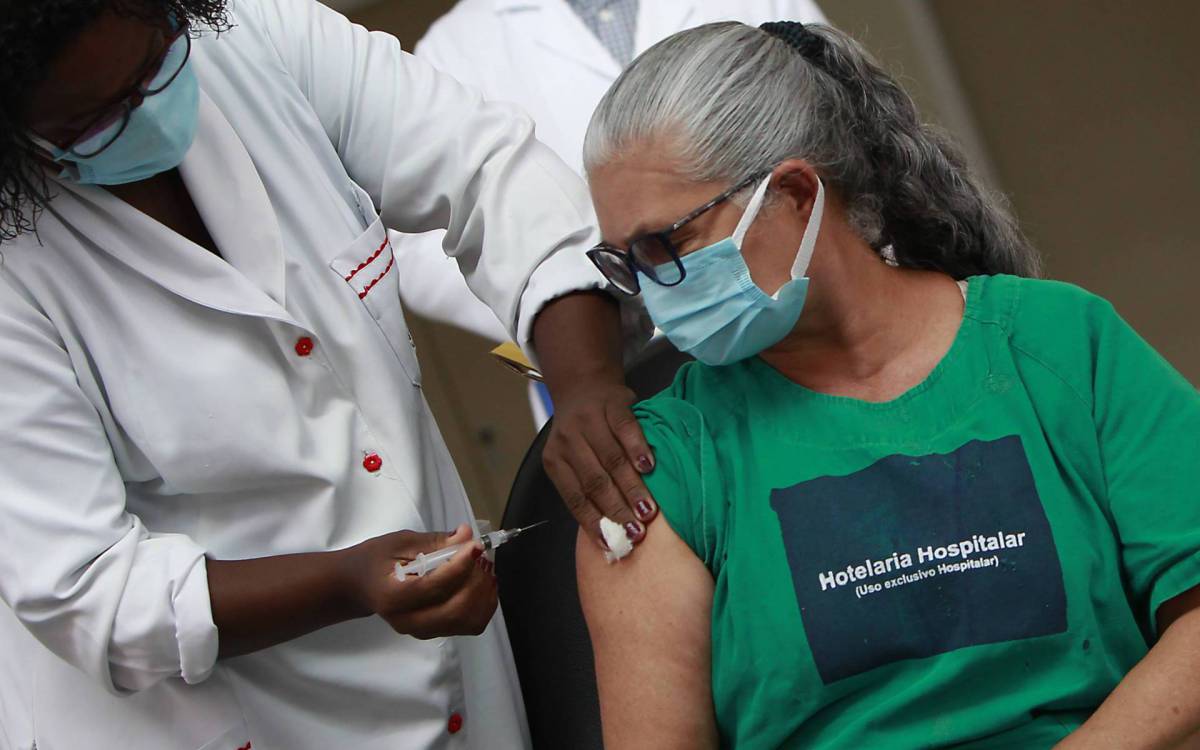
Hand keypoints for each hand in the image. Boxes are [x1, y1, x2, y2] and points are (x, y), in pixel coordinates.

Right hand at [339, 524, 497, 638]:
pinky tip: (482, 583)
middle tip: (480, 555)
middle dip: (476, 580)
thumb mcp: (400, 542)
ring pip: (468, 621)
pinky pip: (471, 625)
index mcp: (394, 597)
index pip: (435, 587)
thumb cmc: (376, 560)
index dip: (461, 565)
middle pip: (456, 609)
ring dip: (484, 593)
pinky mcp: (436, 632)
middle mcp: (408, 621)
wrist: (360, 585)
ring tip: (483, 567)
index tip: (475, 545)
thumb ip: (435, 542)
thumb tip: (466, 535)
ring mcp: (423, 631)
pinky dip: (484, 604)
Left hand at [543, 376, 659, 552]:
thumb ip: (584, 487)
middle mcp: (568, 440)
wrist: (582, 384)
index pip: (574, 497)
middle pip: (594, 482)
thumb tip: (608, 533)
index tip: (613, 543)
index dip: (594, 522)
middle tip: (636, 532)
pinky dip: (638, 449)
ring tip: (648, 511)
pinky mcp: (612, 404)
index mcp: (555, 460)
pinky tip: (650, 467)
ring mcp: (589, 420)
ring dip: (632, 487)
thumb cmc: (581, 433)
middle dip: (617, 510)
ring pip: (612, 459)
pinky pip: (626, 429)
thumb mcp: (572, 458)